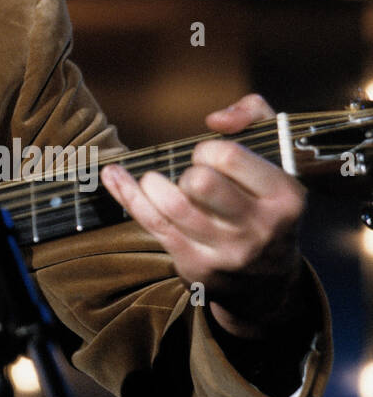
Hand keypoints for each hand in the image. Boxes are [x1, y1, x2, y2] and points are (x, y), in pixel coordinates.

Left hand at [100, 94, 306, 339]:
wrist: (270, 281)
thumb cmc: (266, 202)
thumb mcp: (278, 156)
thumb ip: (254, 116)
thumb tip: (215, 120)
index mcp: (284, 197)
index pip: (229, 157)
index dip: (210, 150)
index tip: (210, 158)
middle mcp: (258, 228)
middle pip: (200, 183)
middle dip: (188, 171)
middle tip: (190, 175)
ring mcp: (226, 252)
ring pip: (172, 206)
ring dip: (152, 184)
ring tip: (153, 179)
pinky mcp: (196, 266)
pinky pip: (152, 223)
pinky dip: (126, 194)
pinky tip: (113, 175)